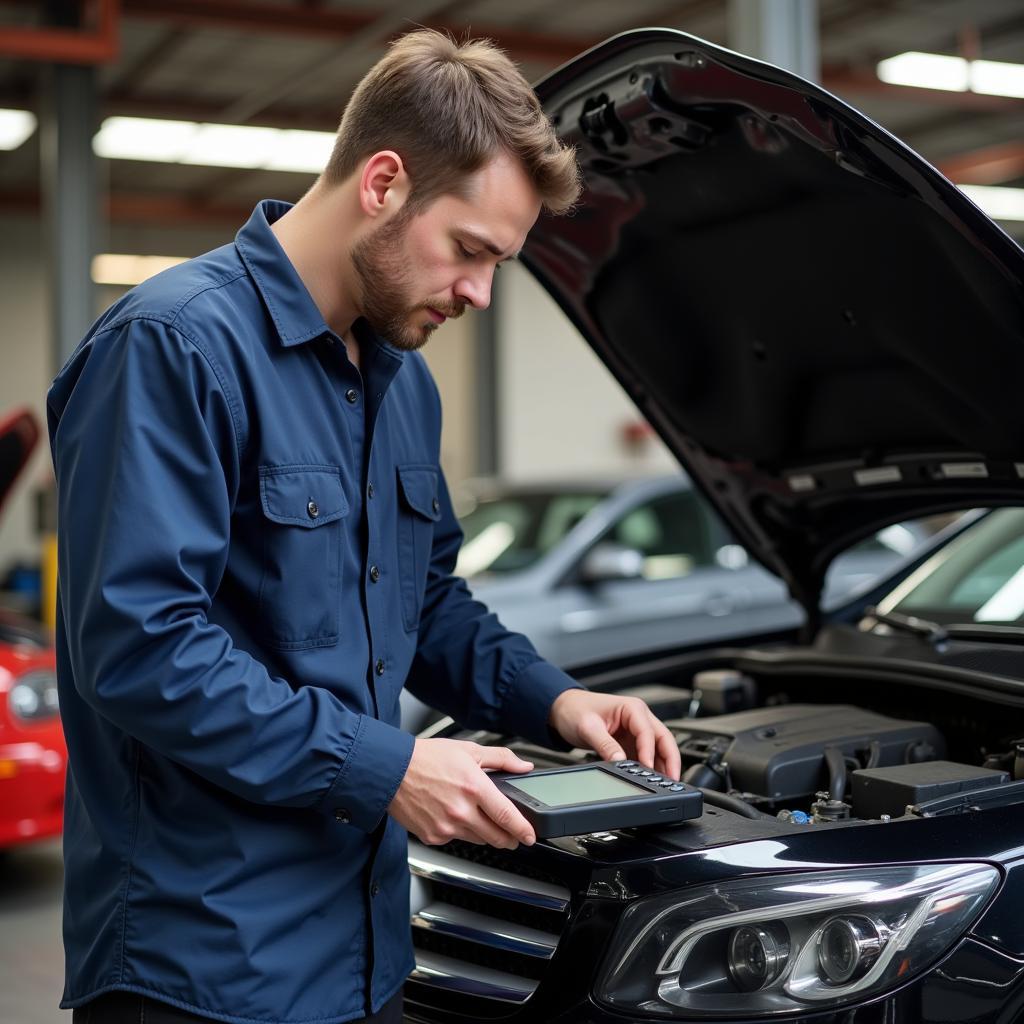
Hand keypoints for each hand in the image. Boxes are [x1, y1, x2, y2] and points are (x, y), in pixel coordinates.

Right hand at [389, 738, 536, 848]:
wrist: (392, 770)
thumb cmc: (426, 758)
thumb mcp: (468, 750)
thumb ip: (501, 758)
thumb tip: (523, 766)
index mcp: (473, 787)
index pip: (507, 816)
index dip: (523, 829)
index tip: (531, 835)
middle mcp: (461, 811)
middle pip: (496, 836)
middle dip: (509, 838)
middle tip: (513, 835)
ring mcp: (446, 827)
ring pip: (478, 839)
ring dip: (485, 834)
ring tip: (480, 818)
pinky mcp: (433, 836)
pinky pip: (455, 839)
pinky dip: (459, 831)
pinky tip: (452, 815)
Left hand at [549, 689, 681, 779]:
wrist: (564, 709)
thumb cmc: (575, 709)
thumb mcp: (588, 728)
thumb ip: (605, 745)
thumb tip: (620, 762)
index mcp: (632, 708)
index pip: (648, 732)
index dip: (650, 752)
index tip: (648, 770)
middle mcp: (638, 717)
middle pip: (663, 739)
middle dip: (670, 760)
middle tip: (673, 780)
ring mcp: (636, 730)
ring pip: (658, 748)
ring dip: (663, 765)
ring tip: (667, 784)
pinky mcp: (630, 741)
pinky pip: (646, 754)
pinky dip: (651, 766)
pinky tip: (652, 779)